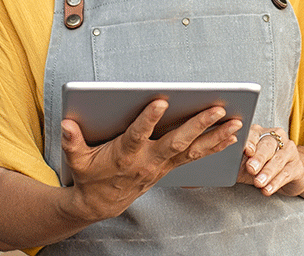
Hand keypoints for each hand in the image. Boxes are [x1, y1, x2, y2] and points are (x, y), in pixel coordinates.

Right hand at [60, 100, 241, 221]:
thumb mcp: (76, 160)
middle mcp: (148, 160)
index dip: (148, 119)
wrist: (101, 204)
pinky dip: (214, 146)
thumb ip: (72, 141)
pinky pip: (196, 156)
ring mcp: (162, 165)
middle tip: (217, 108)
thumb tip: (67, 124)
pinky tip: (231, 136)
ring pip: (193, 150)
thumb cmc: (90, 175)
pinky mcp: (170, 167)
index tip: (161, 101)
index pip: (137, 135)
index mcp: (125, 155)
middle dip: (198, 125)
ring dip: (215, 136)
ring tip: (236, 122)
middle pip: (176, 141)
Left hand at [239, 125, 303, 196]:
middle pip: (268, 145)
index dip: (250, 142)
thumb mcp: (246, 164)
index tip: (246, 151)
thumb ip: (237, 162)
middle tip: (251, 168)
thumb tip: (222, 166)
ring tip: (259, 183)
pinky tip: (268, 189)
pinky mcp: (298, 166)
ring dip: (267, 172)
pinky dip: (276, 182)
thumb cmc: (262, 167)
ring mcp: (289, 151)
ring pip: (278, 159)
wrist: (288, 174)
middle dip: (259, 158)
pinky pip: (286, 173)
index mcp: (261, 133)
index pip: (254, 134)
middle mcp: (277, 138)